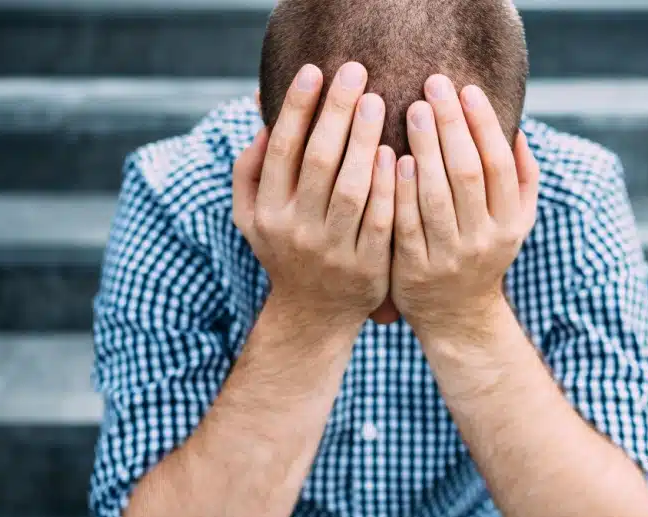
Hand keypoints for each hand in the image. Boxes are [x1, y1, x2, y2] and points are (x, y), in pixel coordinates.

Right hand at [233, 62, 396, 328]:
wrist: (313, 316)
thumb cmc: (285, 250)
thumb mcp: (252, 217)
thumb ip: (250, 170)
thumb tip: (261, 117)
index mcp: (268, 212)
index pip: (282, 150)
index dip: (296, 108)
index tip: (314, 70)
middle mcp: (296, 230)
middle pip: (318, 162)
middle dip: (336, 113)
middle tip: (356, 72)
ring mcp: (332, 251)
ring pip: (351, 189)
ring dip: (365, 142)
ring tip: (378, 101)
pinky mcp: (367, 268)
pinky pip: (380, 220)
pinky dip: (388, 186)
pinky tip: (397, 152)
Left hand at [391, 74, 539, 339]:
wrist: (457, 317)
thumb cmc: (483, 253)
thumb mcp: (515, 223)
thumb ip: (522, 179)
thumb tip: (517, 129)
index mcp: (509, 222)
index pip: (499, 164)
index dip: (484, 124)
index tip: (466, 89)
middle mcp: (482, 240)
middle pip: (467, 173)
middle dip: (451, 126)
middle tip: (433, 85)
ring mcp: (447, 256)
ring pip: (435, 196)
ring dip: (424, 149)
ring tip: (412, 109)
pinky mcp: (414, 269)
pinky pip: (405, 223)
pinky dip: (400, 189)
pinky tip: (392, 156)